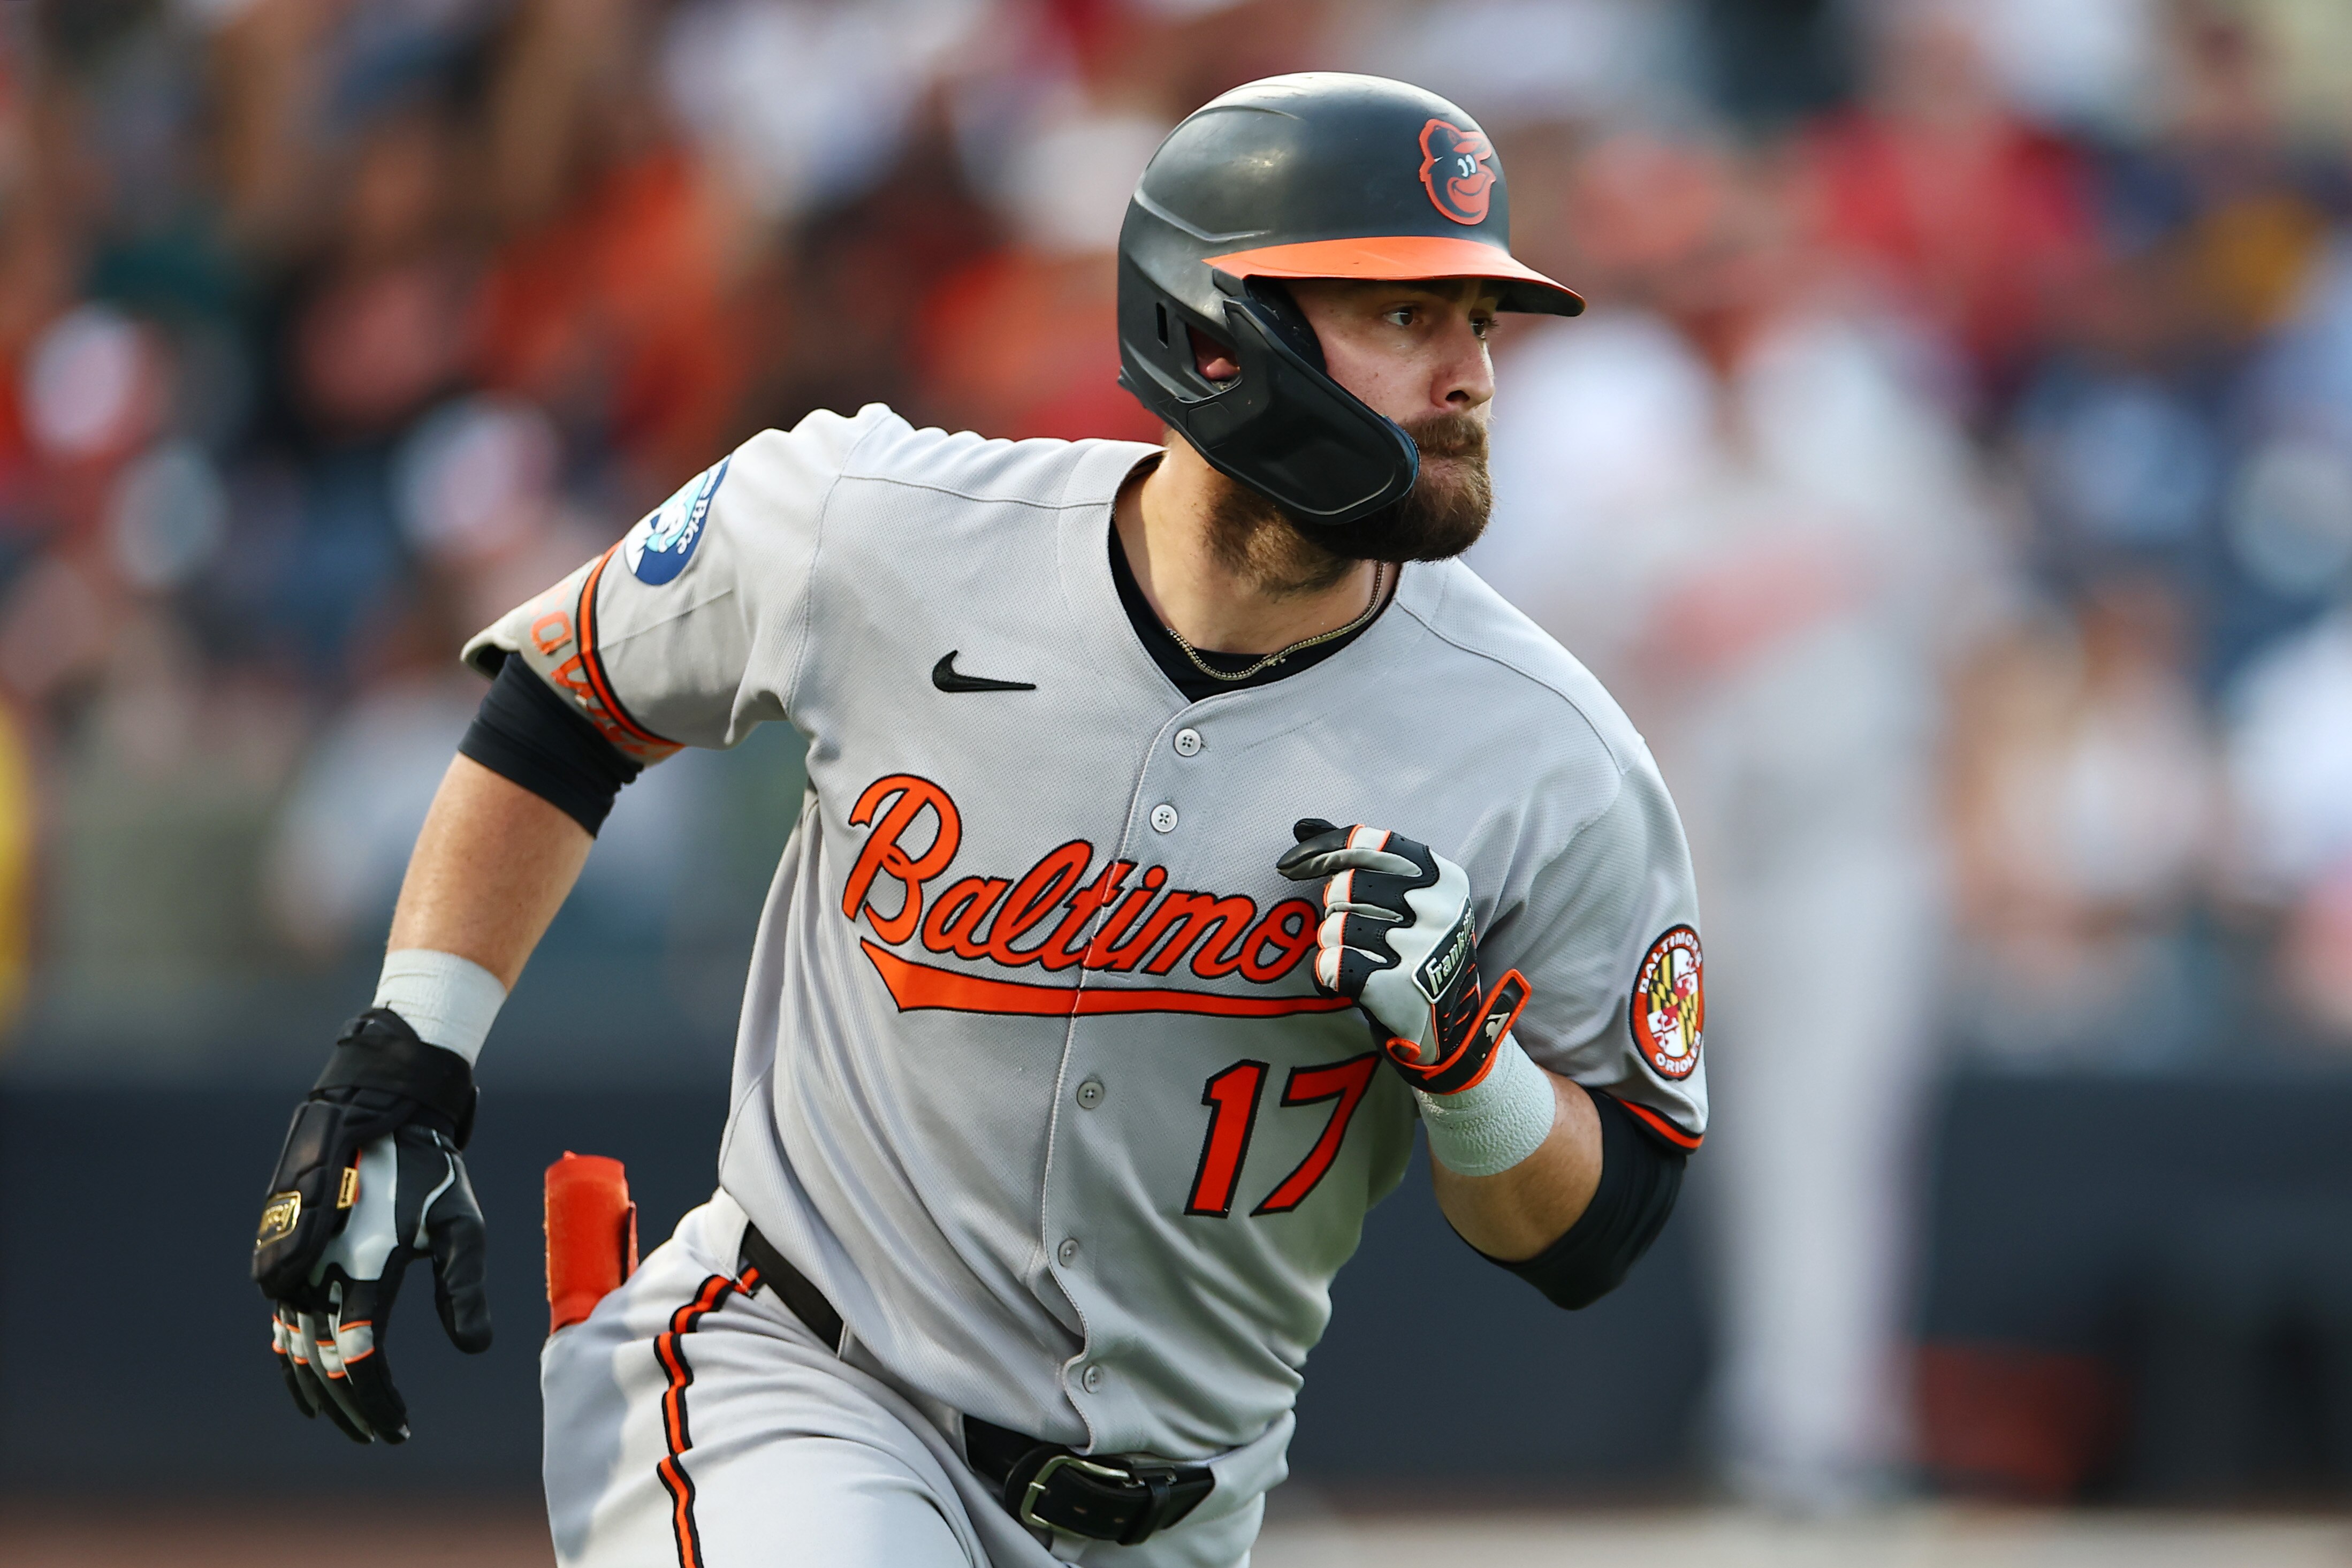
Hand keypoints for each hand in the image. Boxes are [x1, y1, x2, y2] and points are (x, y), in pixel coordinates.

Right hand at [253, 1009, 491, 1442]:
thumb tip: (475, 1349)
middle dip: (352, 1405)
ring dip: (320, 1387)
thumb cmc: (430, 1168)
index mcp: (365, 1266)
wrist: (378, 1109)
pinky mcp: (281, 1250)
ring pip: (294, 1345)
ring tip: (349, 1418)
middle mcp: (319, 1269)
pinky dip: (294, 1355)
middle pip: (325, 1362)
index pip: (362, 1358)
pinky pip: (281, 1318)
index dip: (378, 1401)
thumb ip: (464, 1287)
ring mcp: (293, 1260)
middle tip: (379, 1434)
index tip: (399, 1430)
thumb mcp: (462, 1223)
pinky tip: (312, 1378)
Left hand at [1276, 819, 1530, 1094]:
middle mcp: (1437, 908)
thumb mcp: (1408, 897)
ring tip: (1359, 957)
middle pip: (1344, 886)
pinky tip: (1346, 981)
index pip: (1368, 843)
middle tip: (1355, 929)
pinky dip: (1326, 972)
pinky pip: (1330, 963)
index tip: (1289, 864)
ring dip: (1332, 942)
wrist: (1448, 1030)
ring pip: (1334, 926)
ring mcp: (1420, 948)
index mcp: (1443, 877)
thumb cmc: (1416, 949)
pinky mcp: (1397, 988)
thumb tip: (1299, 823)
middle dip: (1334, 906)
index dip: (1321, 849)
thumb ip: (1358, 856)